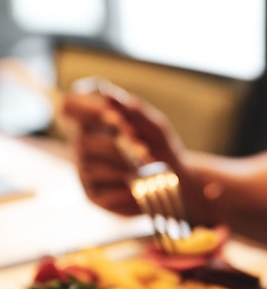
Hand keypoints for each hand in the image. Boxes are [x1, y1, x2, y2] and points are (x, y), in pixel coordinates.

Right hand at [63, 87, 197, 216]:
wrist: (175, 180)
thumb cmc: (159, 147)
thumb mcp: (153, 125)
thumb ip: (133, 110)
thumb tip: (108, 93)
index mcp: (92, 120)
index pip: (70, 106)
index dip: (87, 110)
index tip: (116, 119)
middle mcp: (82, 144)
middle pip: (83, 140)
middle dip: (116, 146)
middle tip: (144, 152)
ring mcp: (84, 171)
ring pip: (91, 167)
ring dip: (122, 168)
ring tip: (145, 169)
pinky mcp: (93, 195)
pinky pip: (100, 191)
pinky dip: (123, 188)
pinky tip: (137, 187)